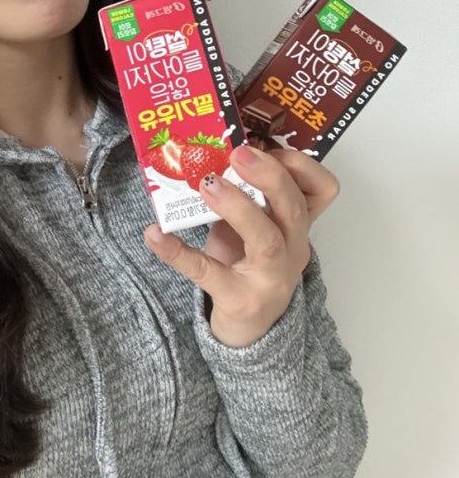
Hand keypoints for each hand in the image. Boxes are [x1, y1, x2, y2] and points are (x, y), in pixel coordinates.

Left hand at [144, 144, 338, 347]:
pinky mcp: (238, 300)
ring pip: (266, 240)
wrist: (249, 332)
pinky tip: (155, 235)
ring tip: (207, 185)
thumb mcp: (256, 228)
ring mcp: (269, 279)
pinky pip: (207, 273)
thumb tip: (209, 150)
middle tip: (238, 154)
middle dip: (269, 175)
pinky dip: (178, 251)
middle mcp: (292, 250)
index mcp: (296, 226)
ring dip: (237, 207)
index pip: (322, 191)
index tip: (266, 145)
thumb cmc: (249, 268)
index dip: (300, 165)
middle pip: (294, 209)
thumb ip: (244, 196)